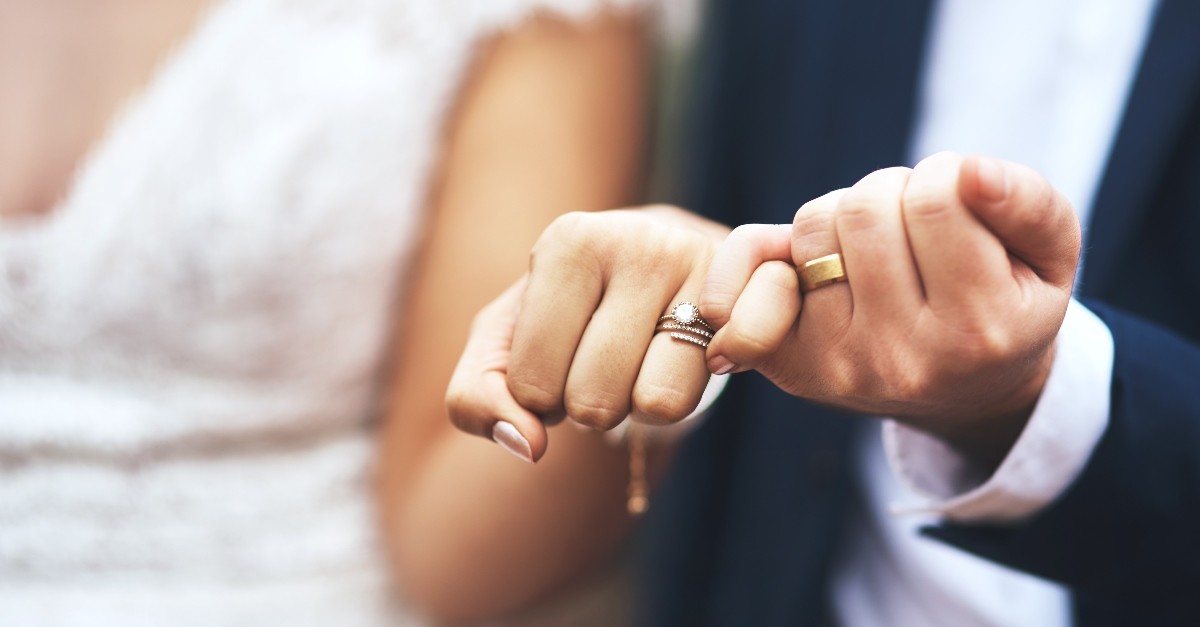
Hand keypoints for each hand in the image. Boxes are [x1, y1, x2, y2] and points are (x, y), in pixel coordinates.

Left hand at [446, 205, 729, 461]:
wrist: (659, 260)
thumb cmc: (567, 313)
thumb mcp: (503, 345)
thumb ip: (476, 399)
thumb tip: (528, 446)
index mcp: (568, 241)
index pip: (532, 386)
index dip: (541, 395)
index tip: (561, 354)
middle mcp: (637, 240)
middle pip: (593, 402)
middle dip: (591, 404)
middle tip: (604, 360)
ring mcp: (702, 264)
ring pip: (656, 405)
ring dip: (643, 406)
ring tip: (643, 360)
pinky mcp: (757, 291)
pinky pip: (716, 384)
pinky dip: (696, 390)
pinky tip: (696, 358)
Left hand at [700, 153, 1080, 466]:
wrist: (962, 390)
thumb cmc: (1005, 304)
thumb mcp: (1049, 257)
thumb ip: (1029, 204)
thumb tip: (972, 172)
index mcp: (978, 331)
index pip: (936, 200)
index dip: (946, 174)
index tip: (958, 197)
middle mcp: (902, 358)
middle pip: (864, 209)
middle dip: (892, 192)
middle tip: (914, 222)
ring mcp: (838, 364)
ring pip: (814, 226)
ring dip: (843, 215)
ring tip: (877, 246)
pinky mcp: (789, 361)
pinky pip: (751, 267)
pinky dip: (768, 248)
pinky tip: (804, 264)